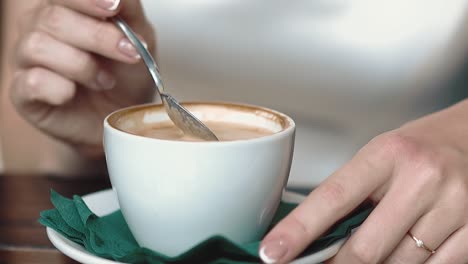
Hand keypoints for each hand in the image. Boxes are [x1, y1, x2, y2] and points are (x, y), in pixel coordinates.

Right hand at [11, 0, 155, 157]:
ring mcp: (27, 60)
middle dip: (98, 37)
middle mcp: (39, 28)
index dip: (87, 0)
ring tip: (104, 80)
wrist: (121, 117)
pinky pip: (32, 81)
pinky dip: (60, 88)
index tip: (114, 8)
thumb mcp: (140, 38)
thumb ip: (129, 11)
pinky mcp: (23, 92)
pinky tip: (74, 93)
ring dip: (82, 66)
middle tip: (129, 54)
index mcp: (65, 9)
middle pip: (53, 18)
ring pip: (38, 46)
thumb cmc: (125, 76)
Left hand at [260, 100, 467, 263]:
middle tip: (324, 262)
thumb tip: (318, 238)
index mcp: (387, 154)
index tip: (273, 251)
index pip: (332, 198)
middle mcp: (422, 178)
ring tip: (375, 246)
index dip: (298, 230)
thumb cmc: (419, 148)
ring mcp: (453, 206)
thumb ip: (351, 195)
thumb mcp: (379, 157)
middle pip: (365, 247)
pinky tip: (405, 251)